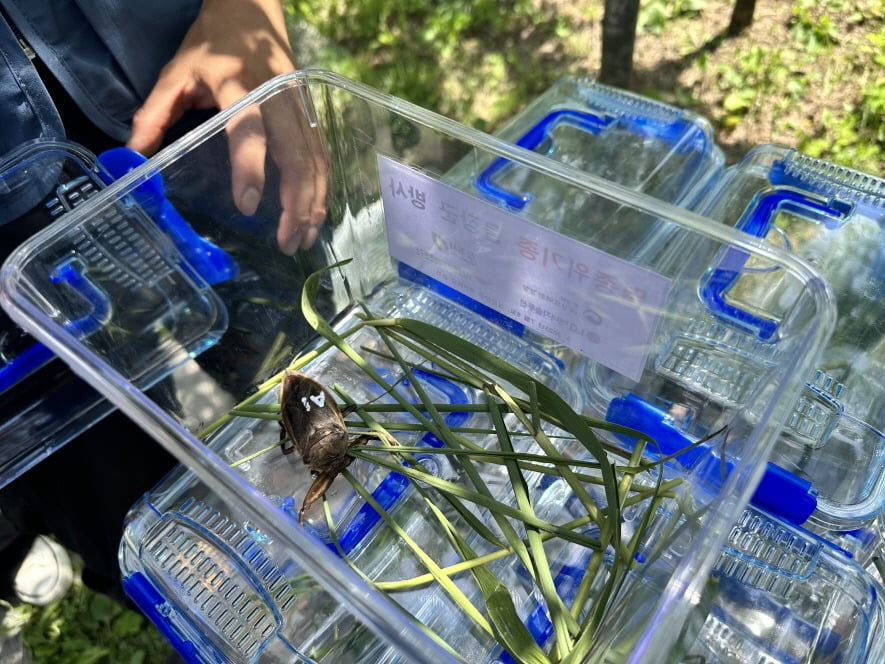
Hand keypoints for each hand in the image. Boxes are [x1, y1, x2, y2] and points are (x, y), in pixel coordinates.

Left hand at [127, 0, 327, 253]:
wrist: (252, 11)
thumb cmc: (211, 45)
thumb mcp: (176, 72)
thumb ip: (154, 114)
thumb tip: (133, 157)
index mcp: (238, 82)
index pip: (249, 128)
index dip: (250, 166)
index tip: (246, 204)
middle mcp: (277, 96)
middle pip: (296, 155)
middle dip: (295, 203)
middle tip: (285, 242)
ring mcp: (300, 106)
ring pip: (315, 160)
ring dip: (312, 203)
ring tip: (301, 239)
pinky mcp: (311, 114)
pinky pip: (322, 157)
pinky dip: (322, 189)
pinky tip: (314, 216)